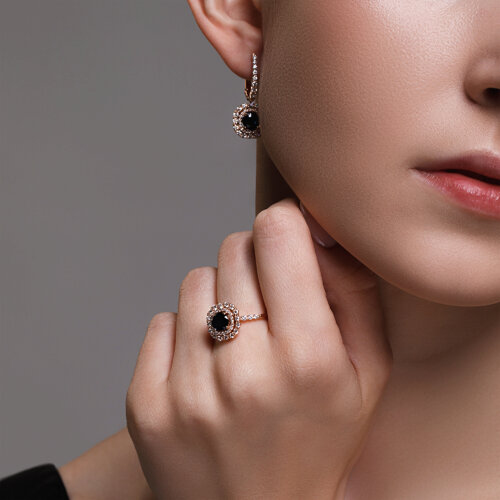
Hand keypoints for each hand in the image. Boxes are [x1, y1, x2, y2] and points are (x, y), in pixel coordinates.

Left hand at [126, 197, 392, 499]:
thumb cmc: (319, 442)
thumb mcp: (367, 372)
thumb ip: (353, 292)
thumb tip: (316, 228)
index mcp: (308, 358)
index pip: (276, 234)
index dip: (283, 223)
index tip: (286, 238)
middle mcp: (243, 372)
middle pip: (234, 248)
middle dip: (253, 262)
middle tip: (267, 304)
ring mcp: (187, 389)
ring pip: (195, 280)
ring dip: (218, 297)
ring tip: (237, 343)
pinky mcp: (146, 403)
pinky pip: (160, 321)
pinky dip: (183, 332)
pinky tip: (206, 369)